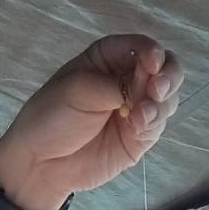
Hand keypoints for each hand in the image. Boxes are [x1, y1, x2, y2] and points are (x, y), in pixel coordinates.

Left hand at [0, 34, 182, 209]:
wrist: (41, 162)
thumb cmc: (51, 116)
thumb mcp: (78, 89)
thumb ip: (116, 85)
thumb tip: (149, 86)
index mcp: (109, 58)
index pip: (141, 47)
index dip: (152, 52)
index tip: (151, 63)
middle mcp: (127, 80)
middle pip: (165, 69)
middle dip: (167, 76)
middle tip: (157, 89)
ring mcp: (136, 108)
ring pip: (167, 97)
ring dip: (162, 102)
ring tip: (142, 114)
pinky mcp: (139, 136)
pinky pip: (158, 124)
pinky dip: (154, 121)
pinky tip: (139, 125)